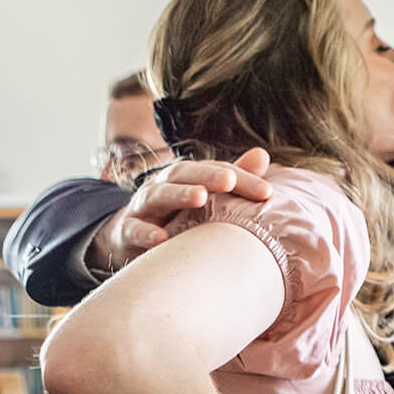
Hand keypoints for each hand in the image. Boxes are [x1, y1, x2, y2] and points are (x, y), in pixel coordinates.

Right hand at [88, 147, 272, 271]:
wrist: (130, 237)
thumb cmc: (176, 215)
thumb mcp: (203, 195)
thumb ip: (232, 179)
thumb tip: (262, 154)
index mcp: (186, 177)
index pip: (216, 171)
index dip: (241, 179)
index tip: (266, 192)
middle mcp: (163, 186)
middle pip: (184, 174)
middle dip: (207, 176)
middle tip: (229, 180)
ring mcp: (143, 208)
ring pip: (158, 195)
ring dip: (179, 194)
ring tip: (200, 197)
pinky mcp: (127, 232)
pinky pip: (134, 230)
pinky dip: (146, 233)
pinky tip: (161, 239)